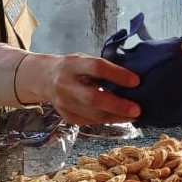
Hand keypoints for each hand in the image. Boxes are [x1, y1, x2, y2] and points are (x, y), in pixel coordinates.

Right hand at [15, 53, 140, 124]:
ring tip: (134, 116)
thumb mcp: (85, 59)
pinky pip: (91, 121)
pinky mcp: (66, 116)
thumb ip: (103, 68)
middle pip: (93, 98)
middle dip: (117, 106)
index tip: (136, 81)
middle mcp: (65, 84)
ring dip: (117, 117)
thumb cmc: (73, 67)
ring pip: (93, 115)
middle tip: (137, 109)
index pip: (97, 68)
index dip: (117, 75)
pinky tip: (120, 117)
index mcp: (72, 65)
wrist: (44, 78)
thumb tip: (133, 79)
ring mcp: (63, 103)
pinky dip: (108, 120)